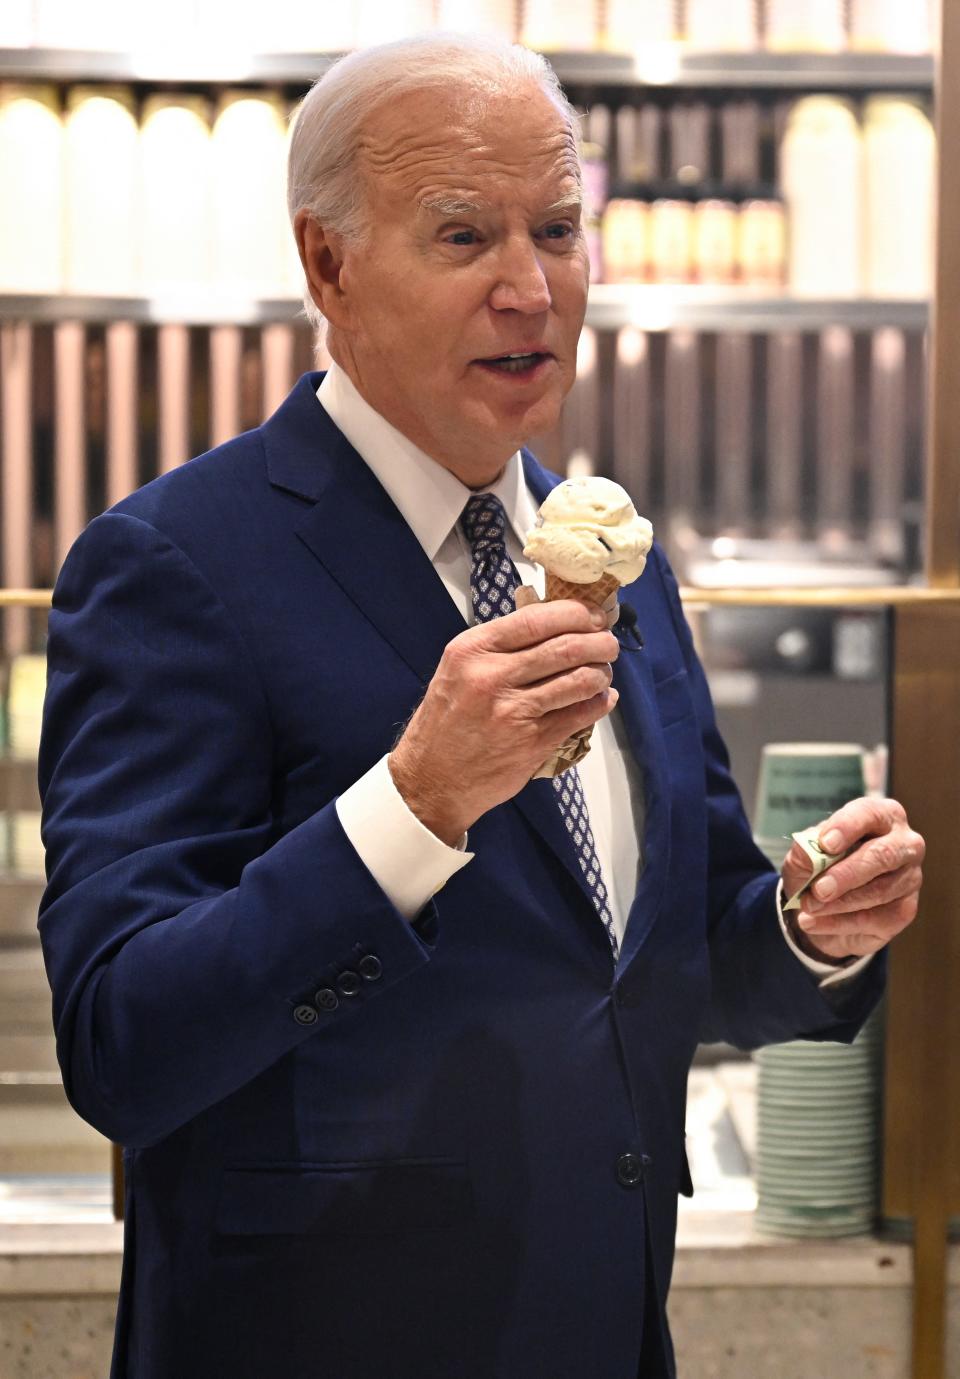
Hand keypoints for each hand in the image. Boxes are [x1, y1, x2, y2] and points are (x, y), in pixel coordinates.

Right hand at [389, 600, 619, 844]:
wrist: (432, 778)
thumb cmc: (448, 720)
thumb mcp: (460, 669)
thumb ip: (501, 647)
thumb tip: (555, 625)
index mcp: (473, 650)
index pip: (537, 619)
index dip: (576, 614)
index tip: (595, 616)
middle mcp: (492, 677)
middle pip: (566, 648)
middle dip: (599, 643)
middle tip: (608, 645)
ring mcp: (514, 712)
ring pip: (579, 680)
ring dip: (601, 673)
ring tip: (603, 672)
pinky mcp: (532, 742)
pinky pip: (580, 715)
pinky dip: (599, 703)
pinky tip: (601, 699)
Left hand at [780, 797, 924, 961]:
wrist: (824, 906)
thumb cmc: (819, 867)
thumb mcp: (803, 855)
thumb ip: (805, 850)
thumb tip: (810, 851)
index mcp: (881, 816)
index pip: (869, 814)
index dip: (847, 827)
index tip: (825, 844)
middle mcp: (904, 843)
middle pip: (883, 855)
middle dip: (847, 874)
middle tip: (819, 890)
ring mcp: (910, 877)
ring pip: (879, 891)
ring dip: (838, 903)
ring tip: (808, 907)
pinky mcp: (905, 910)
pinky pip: (874, 919)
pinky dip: (839, 922)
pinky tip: (812, 922)